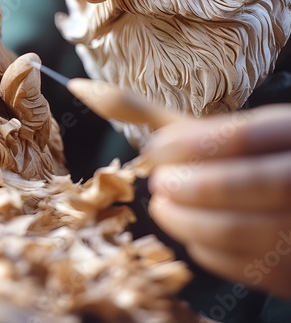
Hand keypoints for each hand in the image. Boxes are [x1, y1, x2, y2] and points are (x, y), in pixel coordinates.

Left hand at [144, 105, 290, 298]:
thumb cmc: (247, 159)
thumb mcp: (217, 130)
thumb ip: (157, 114)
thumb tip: (85, 89)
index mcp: (290, 133)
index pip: (241, 135)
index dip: (188, 144)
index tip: (155, 150)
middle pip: (246, 184)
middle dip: (189, 186)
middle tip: (160, 183)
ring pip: (239, 230)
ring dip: (185, 220)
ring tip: (164, 205)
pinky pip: (244, 265)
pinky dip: (206, 248)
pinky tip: (192, 230)